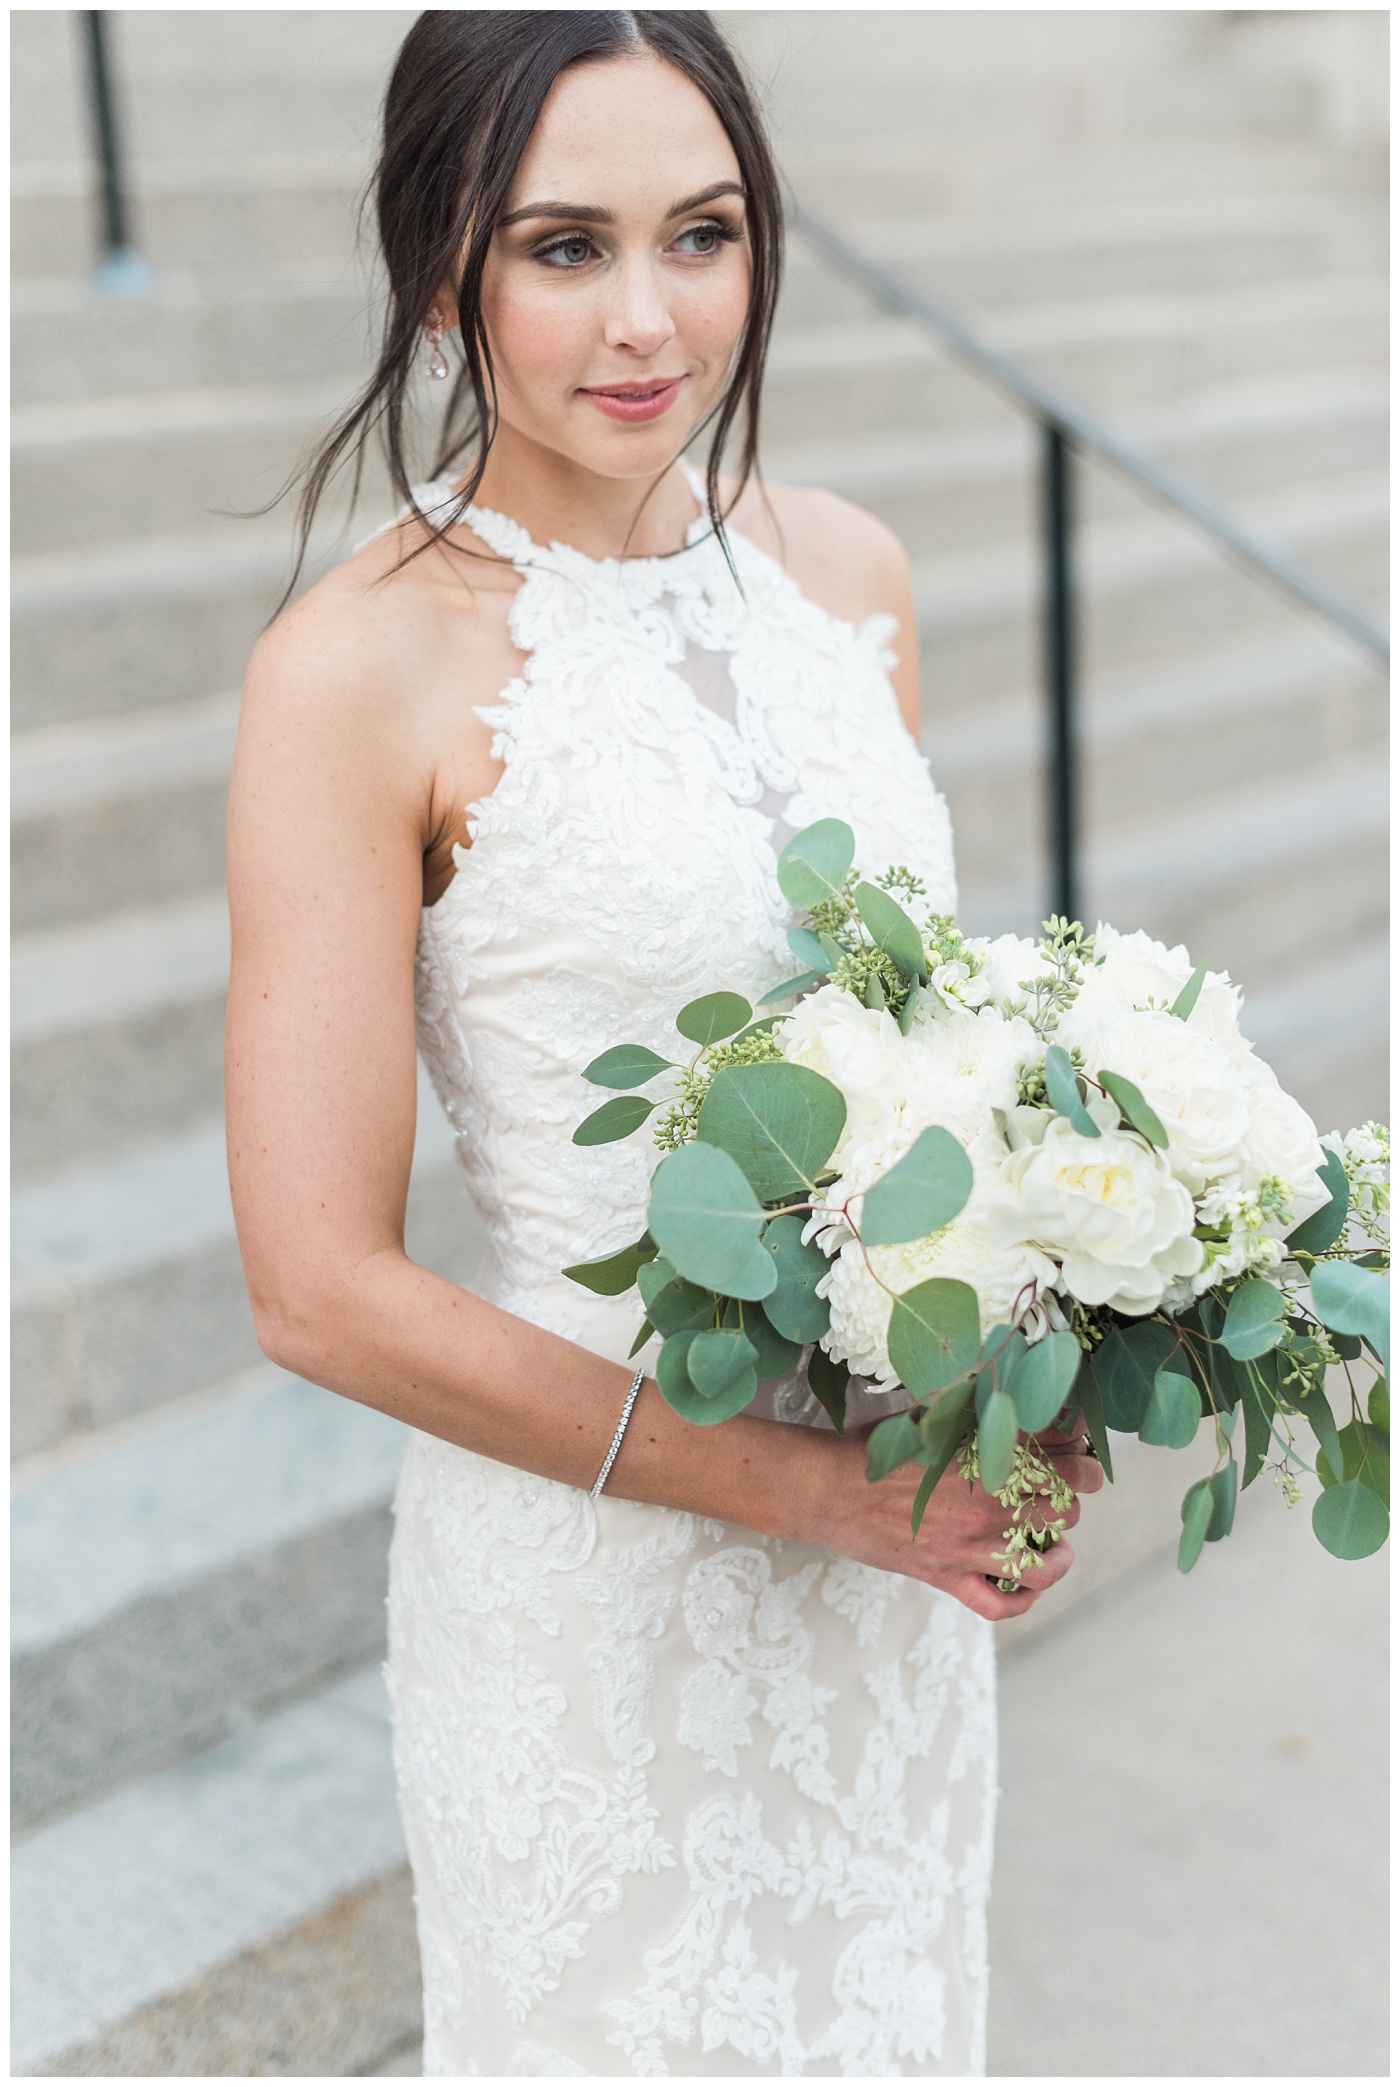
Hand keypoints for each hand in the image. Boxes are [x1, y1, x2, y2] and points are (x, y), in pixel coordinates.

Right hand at [794, 1420, 1104, 1622]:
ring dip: (1058, 1555)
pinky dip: (1020, 1600)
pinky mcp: (946, 1577)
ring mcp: (968, 1547)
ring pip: (1044, 1565)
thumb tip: (1008, 1393)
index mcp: (984, 1459)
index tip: (1080, 1454)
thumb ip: (971, 1408)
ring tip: (1054, 1545)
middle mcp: (985, 1505)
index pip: (1062, 1459)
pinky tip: (1023, 1584)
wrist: (826, 1489)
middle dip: (1072, 1499)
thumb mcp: (928, 1414)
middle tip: (1062, 1492)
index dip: (1081, 1457)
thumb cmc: (874, 1447)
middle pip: (1065, 1509)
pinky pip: (998, 1605)